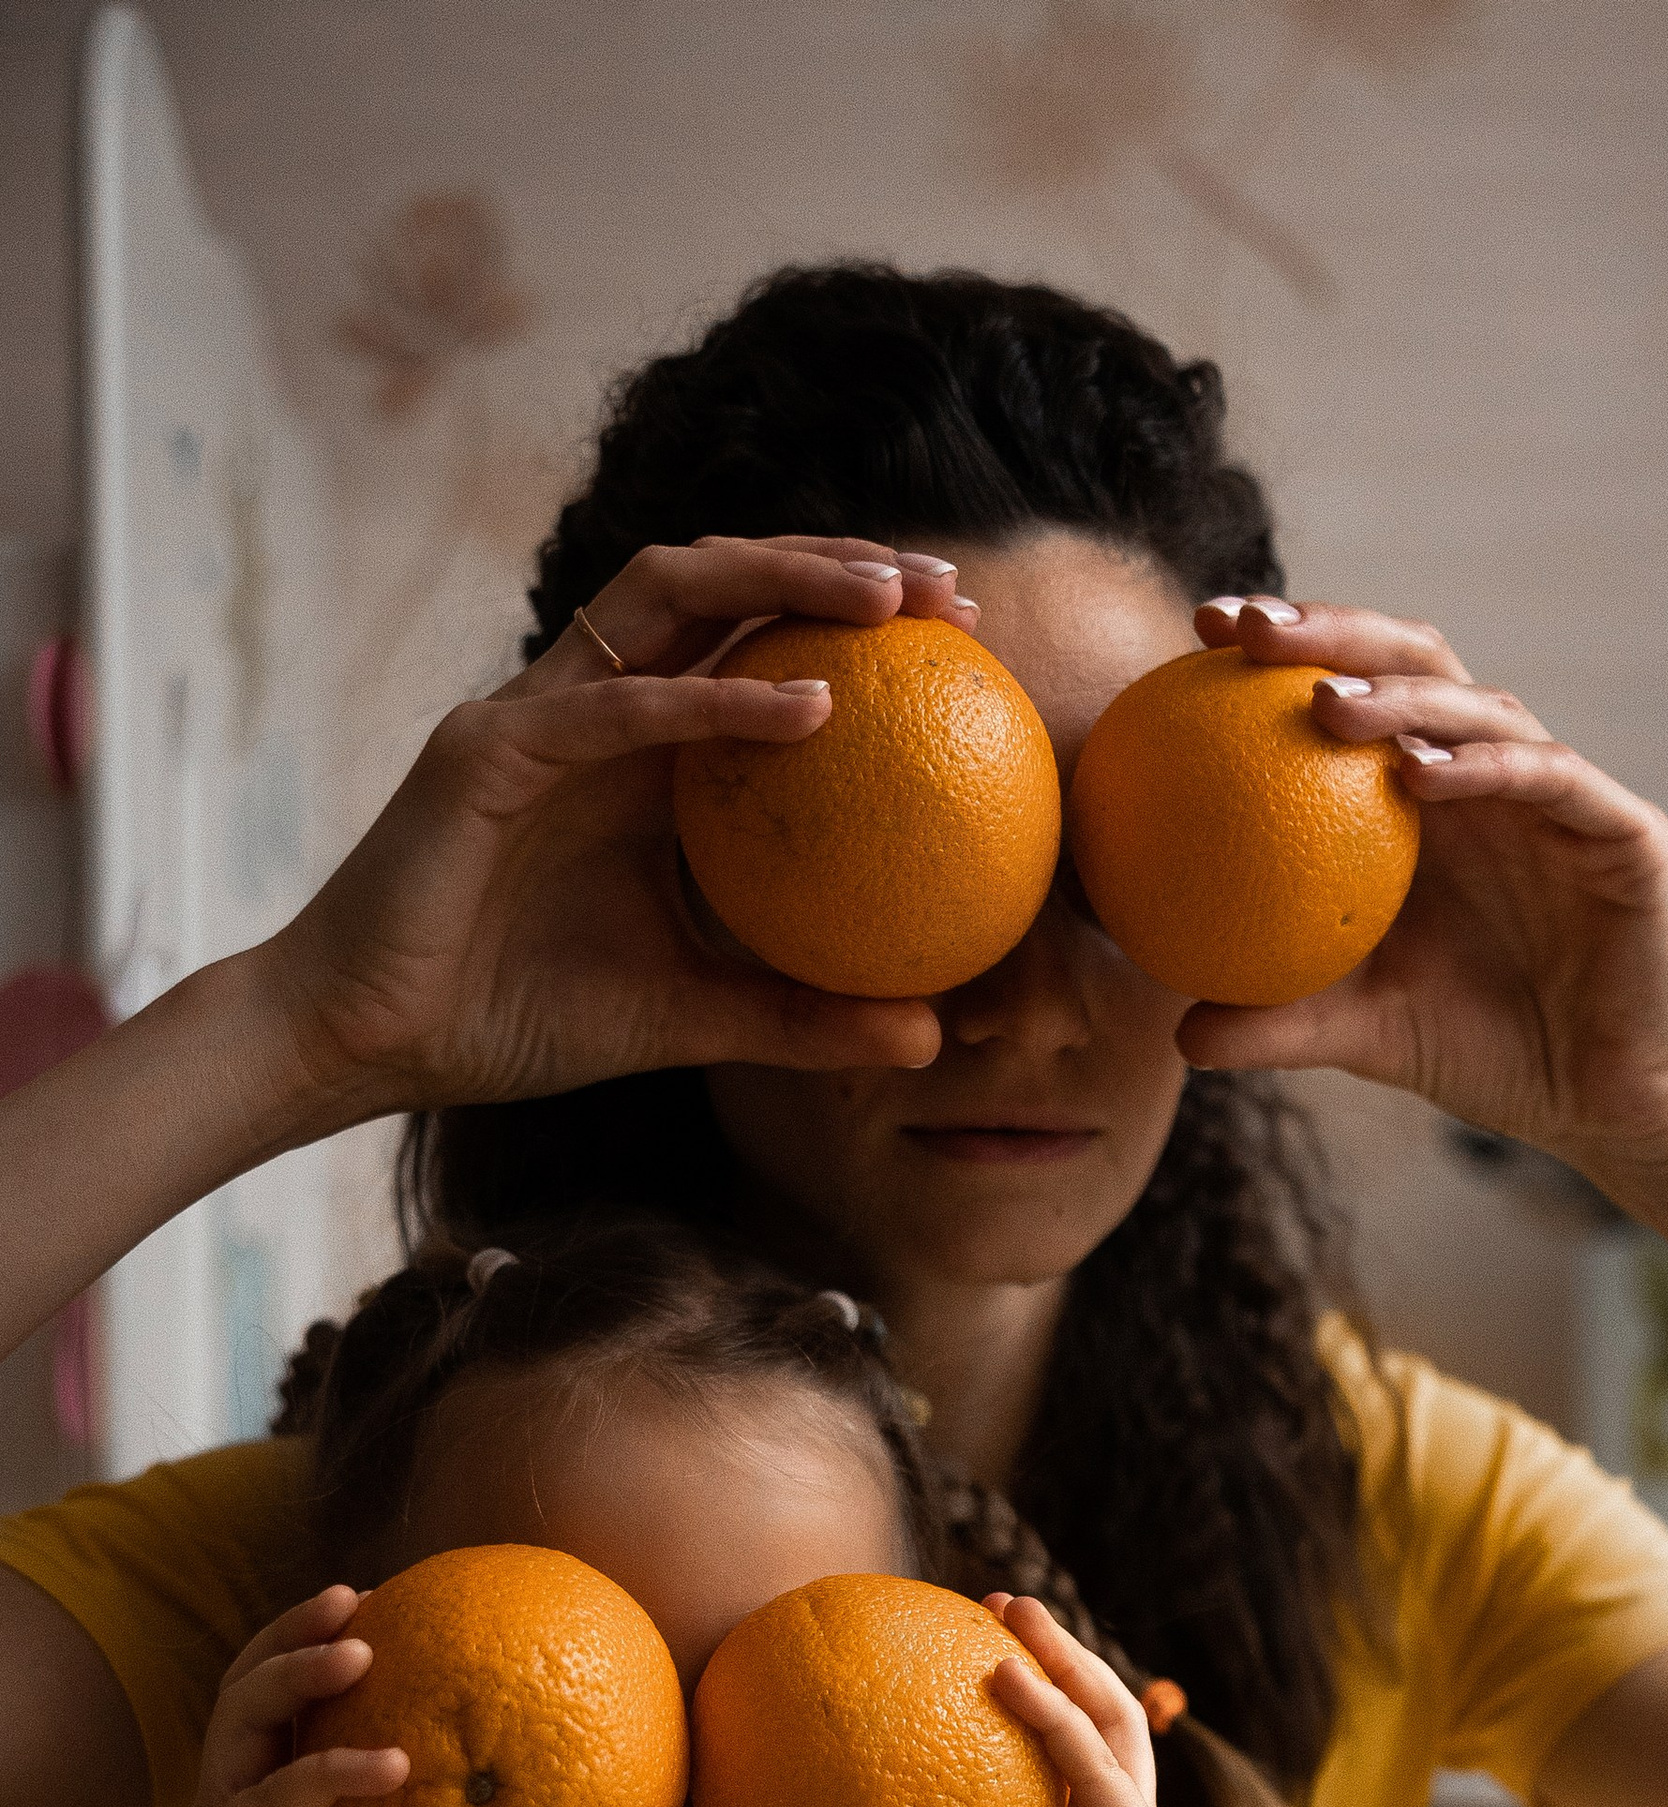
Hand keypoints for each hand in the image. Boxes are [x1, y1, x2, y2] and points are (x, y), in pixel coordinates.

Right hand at [168, 1593, 554, 1806]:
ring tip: (359, 1641)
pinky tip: (388, 1764)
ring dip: (295, 1668)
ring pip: (241, 1716)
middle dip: (301, 1630)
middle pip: (259, 1689)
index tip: (405, 1609)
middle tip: (363, 1593)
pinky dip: (325, 1773)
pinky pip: (264, 1797)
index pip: (313, 1713)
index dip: (343, 1652)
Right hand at [258, 538, 982, 1123]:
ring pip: (666, 593)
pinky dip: (713, 702)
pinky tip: (809, 709)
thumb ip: (802, 1018)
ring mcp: (536, 715)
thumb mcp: (692, 1020)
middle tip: (945, 589)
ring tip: (886, 599)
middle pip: (723, 587)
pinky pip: (617, 708)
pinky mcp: (488, 753)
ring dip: (780, 578)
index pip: (753, 643)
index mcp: (638, 752)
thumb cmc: (514, 1019)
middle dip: (836, 565)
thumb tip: (931, 1038)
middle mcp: (594, 708)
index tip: (960, 636)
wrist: (371, 1044)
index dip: (849, 618)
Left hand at [729, 1598, 1191, 1806]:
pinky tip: (1005, 1675)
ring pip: (1107, 1720)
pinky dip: (1052, 1714)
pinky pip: (1091, 1762)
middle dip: (1045, 1658)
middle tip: (989, 1608)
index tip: (946, 1663)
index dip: (1009, 1710)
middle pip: (1082, 1724)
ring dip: (1064, 1657)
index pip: (1040, 1769)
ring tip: (1013, 1610)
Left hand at [1172, 592, 1667, 1187]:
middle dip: (1333, 631)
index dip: (1288, 649)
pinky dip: (1486, 767)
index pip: (1357, 691)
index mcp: (1433, 801)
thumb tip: (1177, 1034)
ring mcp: (1563, 797)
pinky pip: (1551, 778)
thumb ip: (1281, 1022)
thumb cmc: (1486, 1056)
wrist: (1606, 1109)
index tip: (1197, 634)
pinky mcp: (1624, 832)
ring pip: (1485, 708)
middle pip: (1417, 662)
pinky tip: (1420, 775)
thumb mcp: (1365, 1035)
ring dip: (1404, 697)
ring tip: (1325, 707)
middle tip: (1246, 629)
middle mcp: (1494, 777)